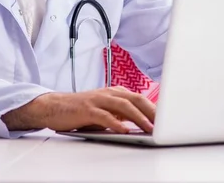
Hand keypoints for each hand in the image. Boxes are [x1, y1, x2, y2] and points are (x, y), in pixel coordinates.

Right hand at [2, 86, 155, 133]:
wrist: (53, 107)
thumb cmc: (80, 111)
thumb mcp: (104, 111)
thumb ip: (122, 115)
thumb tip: (144, 125)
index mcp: (113, 93)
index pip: (140, 98)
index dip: (156, 109)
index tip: (170, 120)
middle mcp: (107, 93)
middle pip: (135, 99)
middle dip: (153, 112)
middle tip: (167, 124)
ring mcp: (97, 100)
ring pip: (123, 105)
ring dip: (139, 117)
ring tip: (151, 129)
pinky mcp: (86, 109)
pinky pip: (104, 115)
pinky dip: (116, 123)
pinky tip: (124, 130)